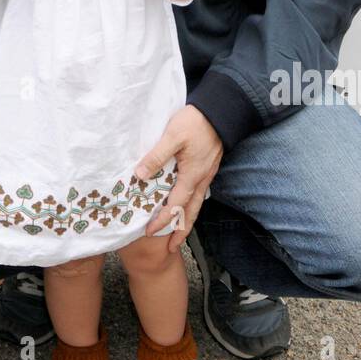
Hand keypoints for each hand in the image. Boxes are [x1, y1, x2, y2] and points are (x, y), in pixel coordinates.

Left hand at [136, 104, 223, 252]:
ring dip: (187, 220)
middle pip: (191, 212)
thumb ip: (157, 156)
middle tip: (172, 248)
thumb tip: (140, 175)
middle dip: (181, 231)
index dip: (163, 220)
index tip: (150, 231)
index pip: (175, 205)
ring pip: (196, 203)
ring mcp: (206, 174)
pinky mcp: (207, 167)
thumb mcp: (172, 136)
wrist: (220, 111)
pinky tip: (184, 204)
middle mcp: (201, 179)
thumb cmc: (196, 122)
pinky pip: (198, 193)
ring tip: (179, 232)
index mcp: (192, 175)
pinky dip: (190, 204)